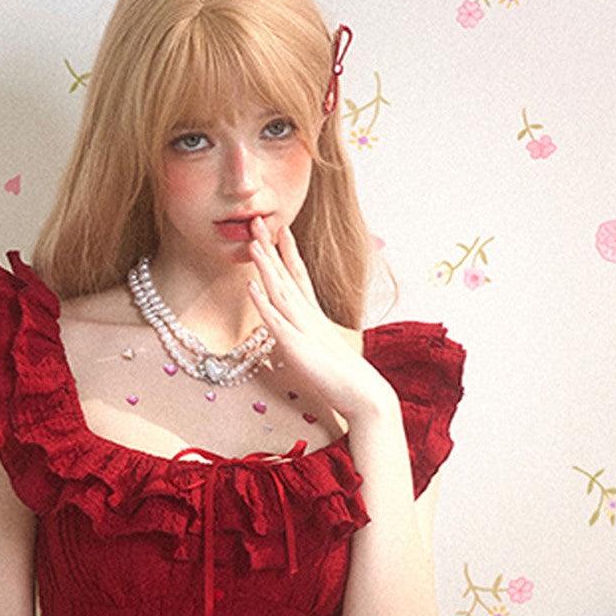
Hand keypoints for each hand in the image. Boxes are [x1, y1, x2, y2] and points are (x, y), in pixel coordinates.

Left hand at [246, 215, 390, 421]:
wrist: (364, 396)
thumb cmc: (345, 379)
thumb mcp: (322, 355)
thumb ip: (310, 343)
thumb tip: (299, 339)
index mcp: (314, 317)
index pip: (299, 278)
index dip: (288, 253)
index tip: (281, 230)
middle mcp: (309, 317)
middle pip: (287, 275)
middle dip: (271, 248)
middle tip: (258, 220)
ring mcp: (303, 329)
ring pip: (280, 291)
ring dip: (266, 266)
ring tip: (253, 242)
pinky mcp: (297, 347)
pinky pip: (276, 321)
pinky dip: (263, 302)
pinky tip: (251, 287)